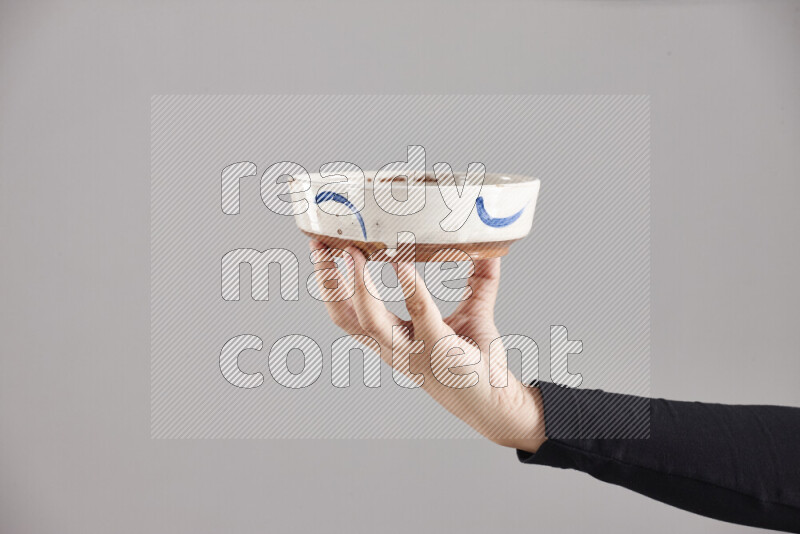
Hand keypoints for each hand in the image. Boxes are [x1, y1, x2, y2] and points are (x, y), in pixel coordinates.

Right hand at [310, 240, 545, 452]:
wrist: (497, 402)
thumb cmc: (477, 362)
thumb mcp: (471, 313)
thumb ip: (479, 281)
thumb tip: (489, 250)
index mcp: (391, 338)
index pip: (347, 311)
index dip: (329, 282)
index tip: (322, 249)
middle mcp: (392, 347)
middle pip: (345, 316)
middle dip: (327, 281)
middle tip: (319, 246)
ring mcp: (411, 350)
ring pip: (369, 320)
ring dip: (358, 285)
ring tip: (353, 251)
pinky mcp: (437, 347)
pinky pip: (418, 312)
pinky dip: (408, 286)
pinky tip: (402, 263)